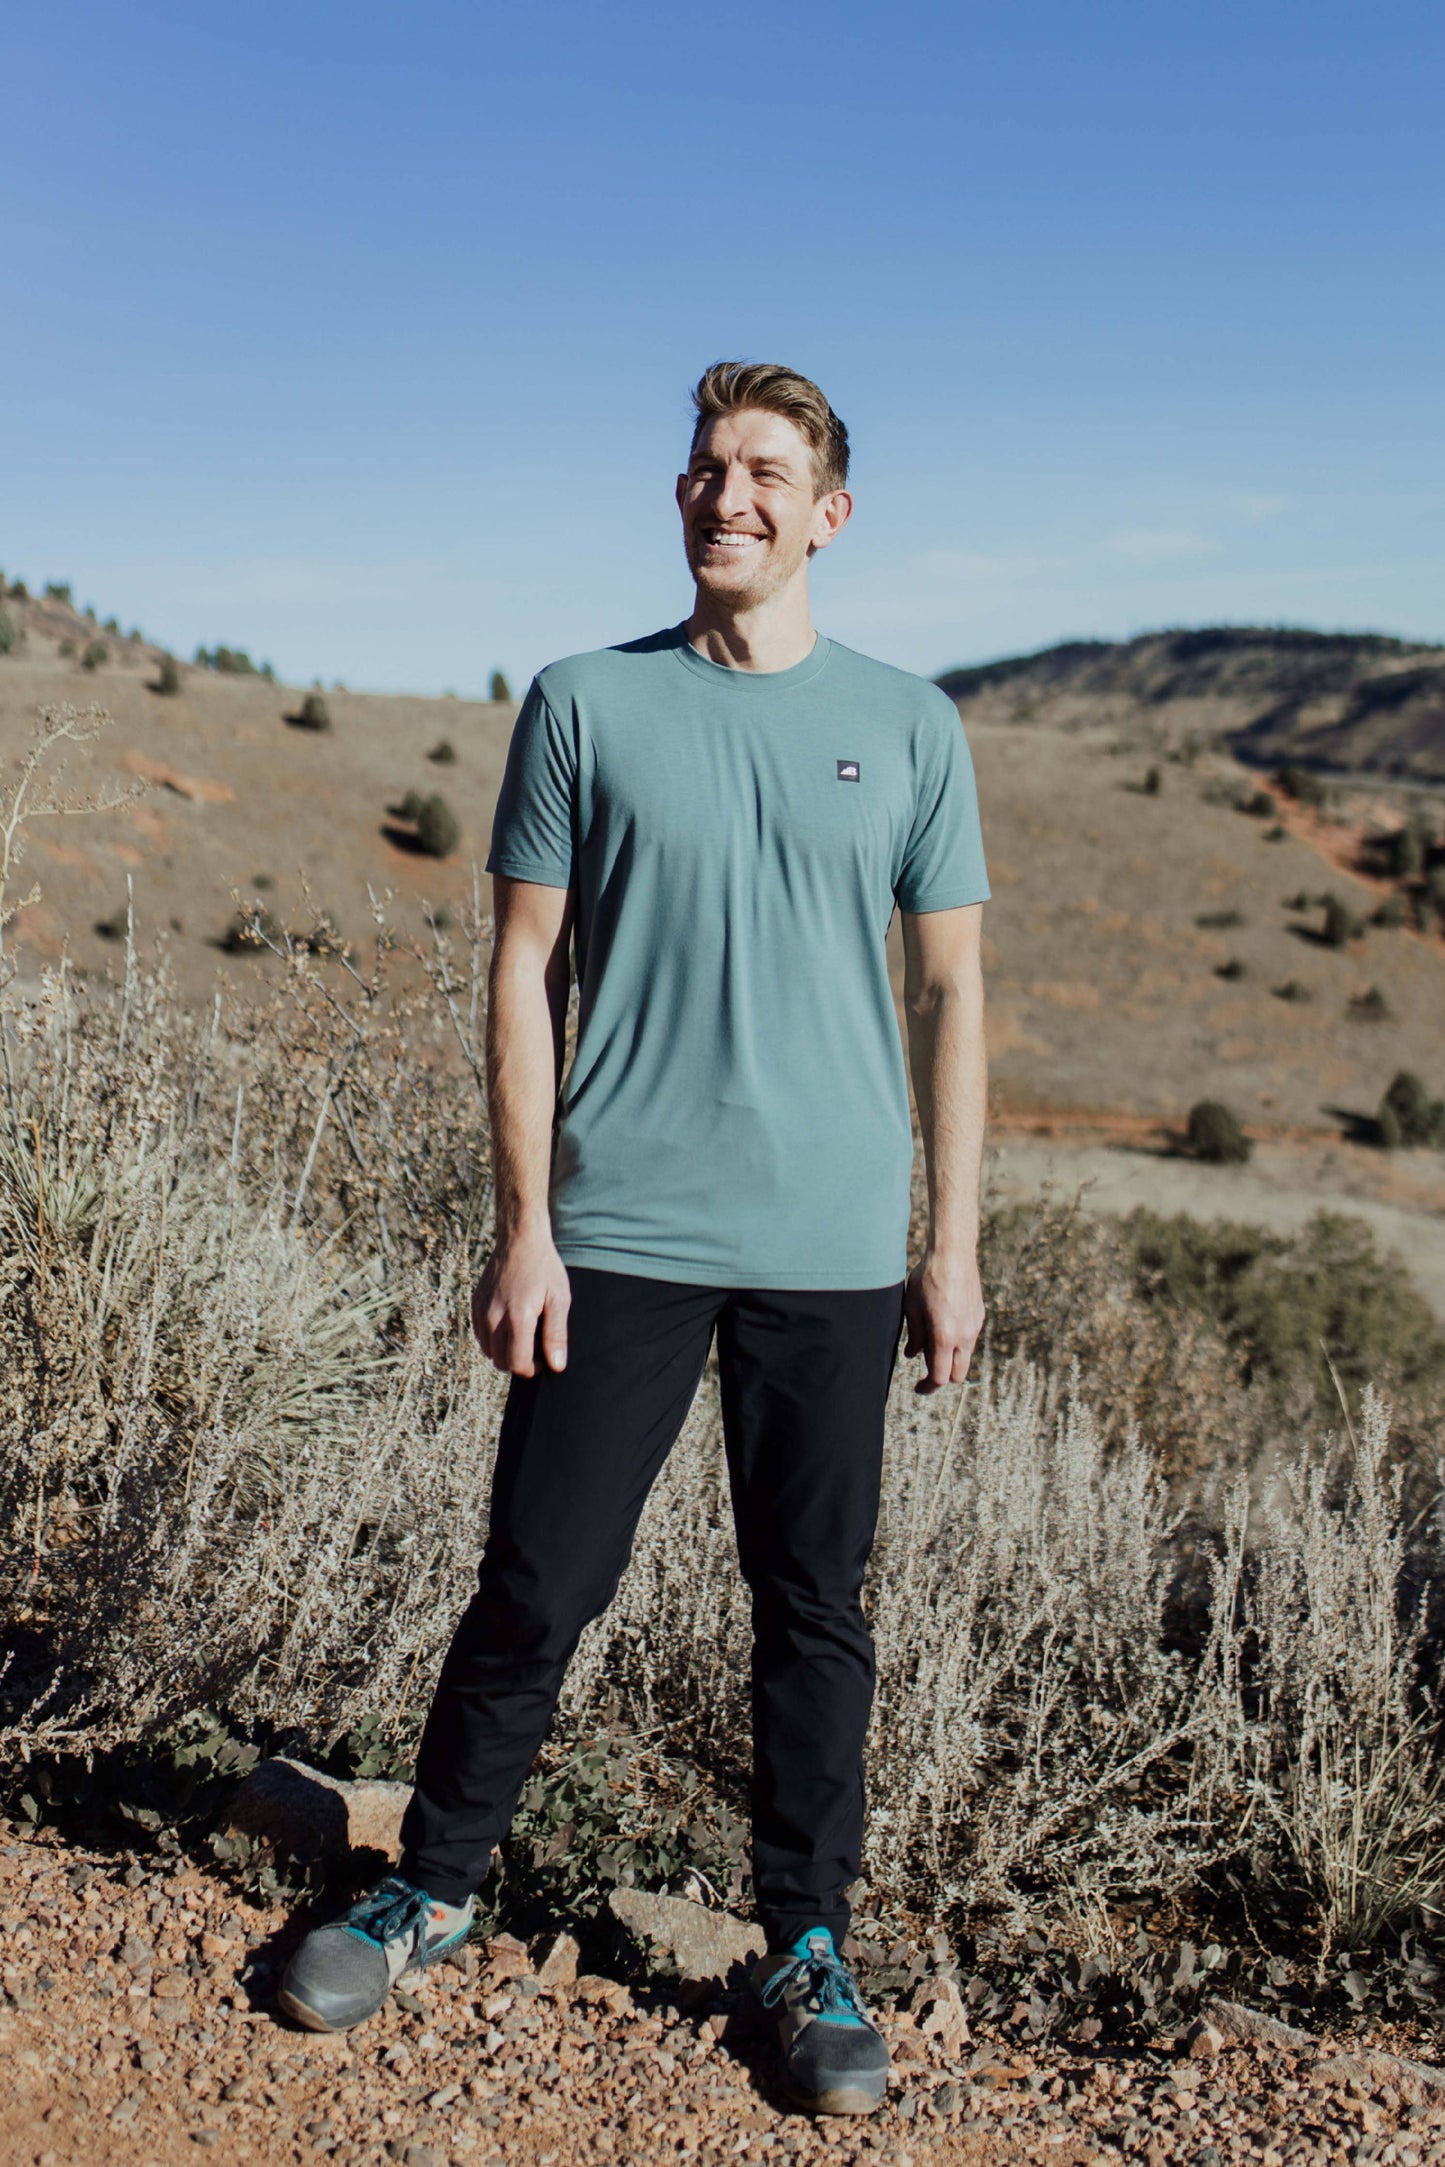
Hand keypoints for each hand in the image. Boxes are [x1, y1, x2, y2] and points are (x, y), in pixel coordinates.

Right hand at [471, 1232, 570, 1376]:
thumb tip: (557, 1365)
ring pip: (488, 1351)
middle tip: (534, 1347)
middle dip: (518, 1362)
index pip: (517, 1363)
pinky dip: (492, 1338)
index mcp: (518, 1317)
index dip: (531, 1369)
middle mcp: (494, 1316)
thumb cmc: (545, 1268)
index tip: (542, 1360)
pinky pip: (480, 1335)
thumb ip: (556, 1334)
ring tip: (522, 1334)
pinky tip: (508, 1324)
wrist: (520, 1239)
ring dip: (504, 1351)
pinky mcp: (474, 1304)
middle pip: (500, 1362)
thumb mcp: (560, 1299)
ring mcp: (481, 1310)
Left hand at [902, 1247, 984, 1394]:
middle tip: (926, 1372)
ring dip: (950, 1360)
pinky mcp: (979, 1316)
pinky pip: (969, 1340)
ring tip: (931, 1343)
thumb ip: (914, 1336)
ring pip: (965, 1358)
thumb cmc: (928, 1279)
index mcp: (944, 1337)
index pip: (939, 1377)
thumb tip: (912, 1355)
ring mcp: (974, 1327)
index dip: (927, 1387)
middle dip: (942, 1378)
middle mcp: (963, 1336)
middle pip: (957, 1375)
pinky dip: (957, 1343)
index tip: (918, 1389)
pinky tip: (944, 1325)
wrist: (954, 1254)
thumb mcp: (912, 1308)